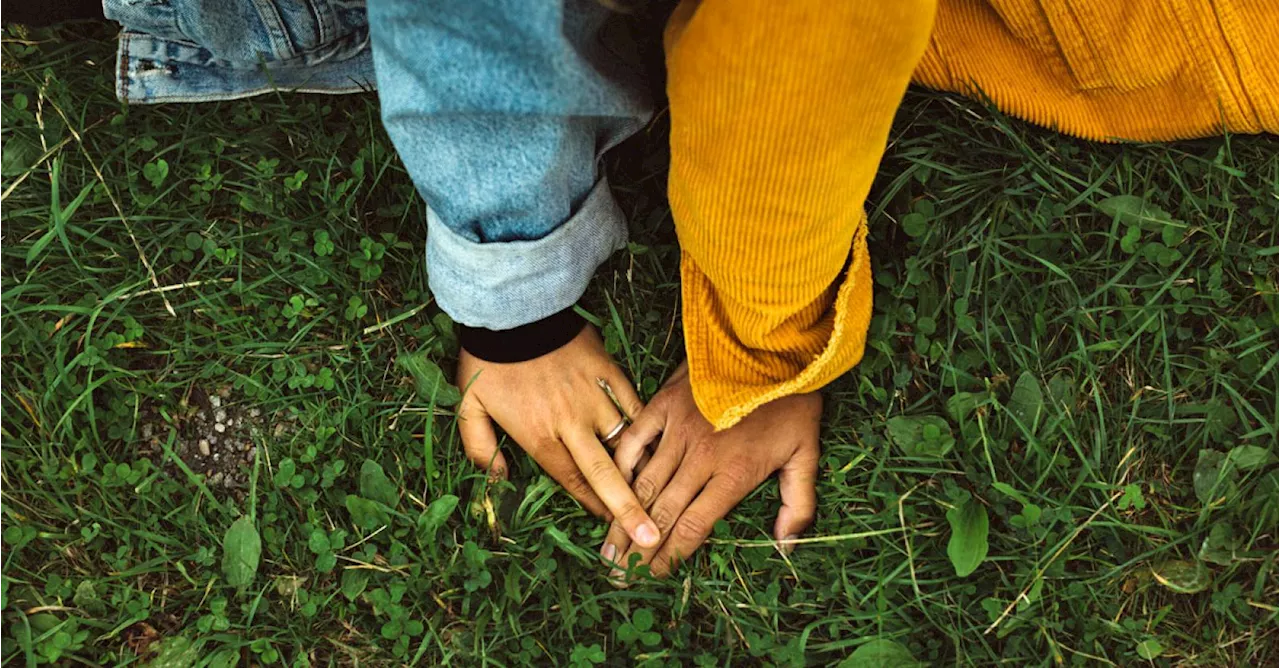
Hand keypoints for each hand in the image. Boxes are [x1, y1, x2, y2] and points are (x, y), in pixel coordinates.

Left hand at [457, 326, 660, 548]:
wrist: (513, 310)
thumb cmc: (489, 362)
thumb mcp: (469, 408)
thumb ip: (481, 449)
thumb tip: (499, 480)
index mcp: (540, 436)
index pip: (573, 482)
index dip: (593, 508)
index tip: (612, 530)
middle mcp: (572, 424)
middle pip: (606, 475)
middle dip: (628, 510)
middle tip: (649, 540)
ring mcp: (594, 398)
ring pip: (625, 441)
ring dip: (640, 469)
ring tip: (658, 493)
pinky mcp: (608, 373)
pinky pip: (632, 405)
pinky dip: (642, 425)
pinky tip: (655, 442)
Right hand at [600, 362, 820, 578]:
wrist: (773, 345)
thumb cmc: (793, 401)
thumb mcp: (807, 454)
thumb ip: (797, 504)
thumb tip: (787, 546)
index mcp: (733, 474)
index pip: (694, 527)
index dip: (671, 556)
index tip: (653, 578)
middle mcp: (700, 457)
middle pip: (663, 513)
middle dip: (638, 549)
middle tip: (618, 576)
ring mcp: (678, 430)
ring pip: (644, 484)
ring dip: (624, 518)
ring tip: (607, 546)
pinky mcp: (665, 404)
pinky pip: (634, 440)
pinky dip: (622, 467)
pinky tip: (611, 489)